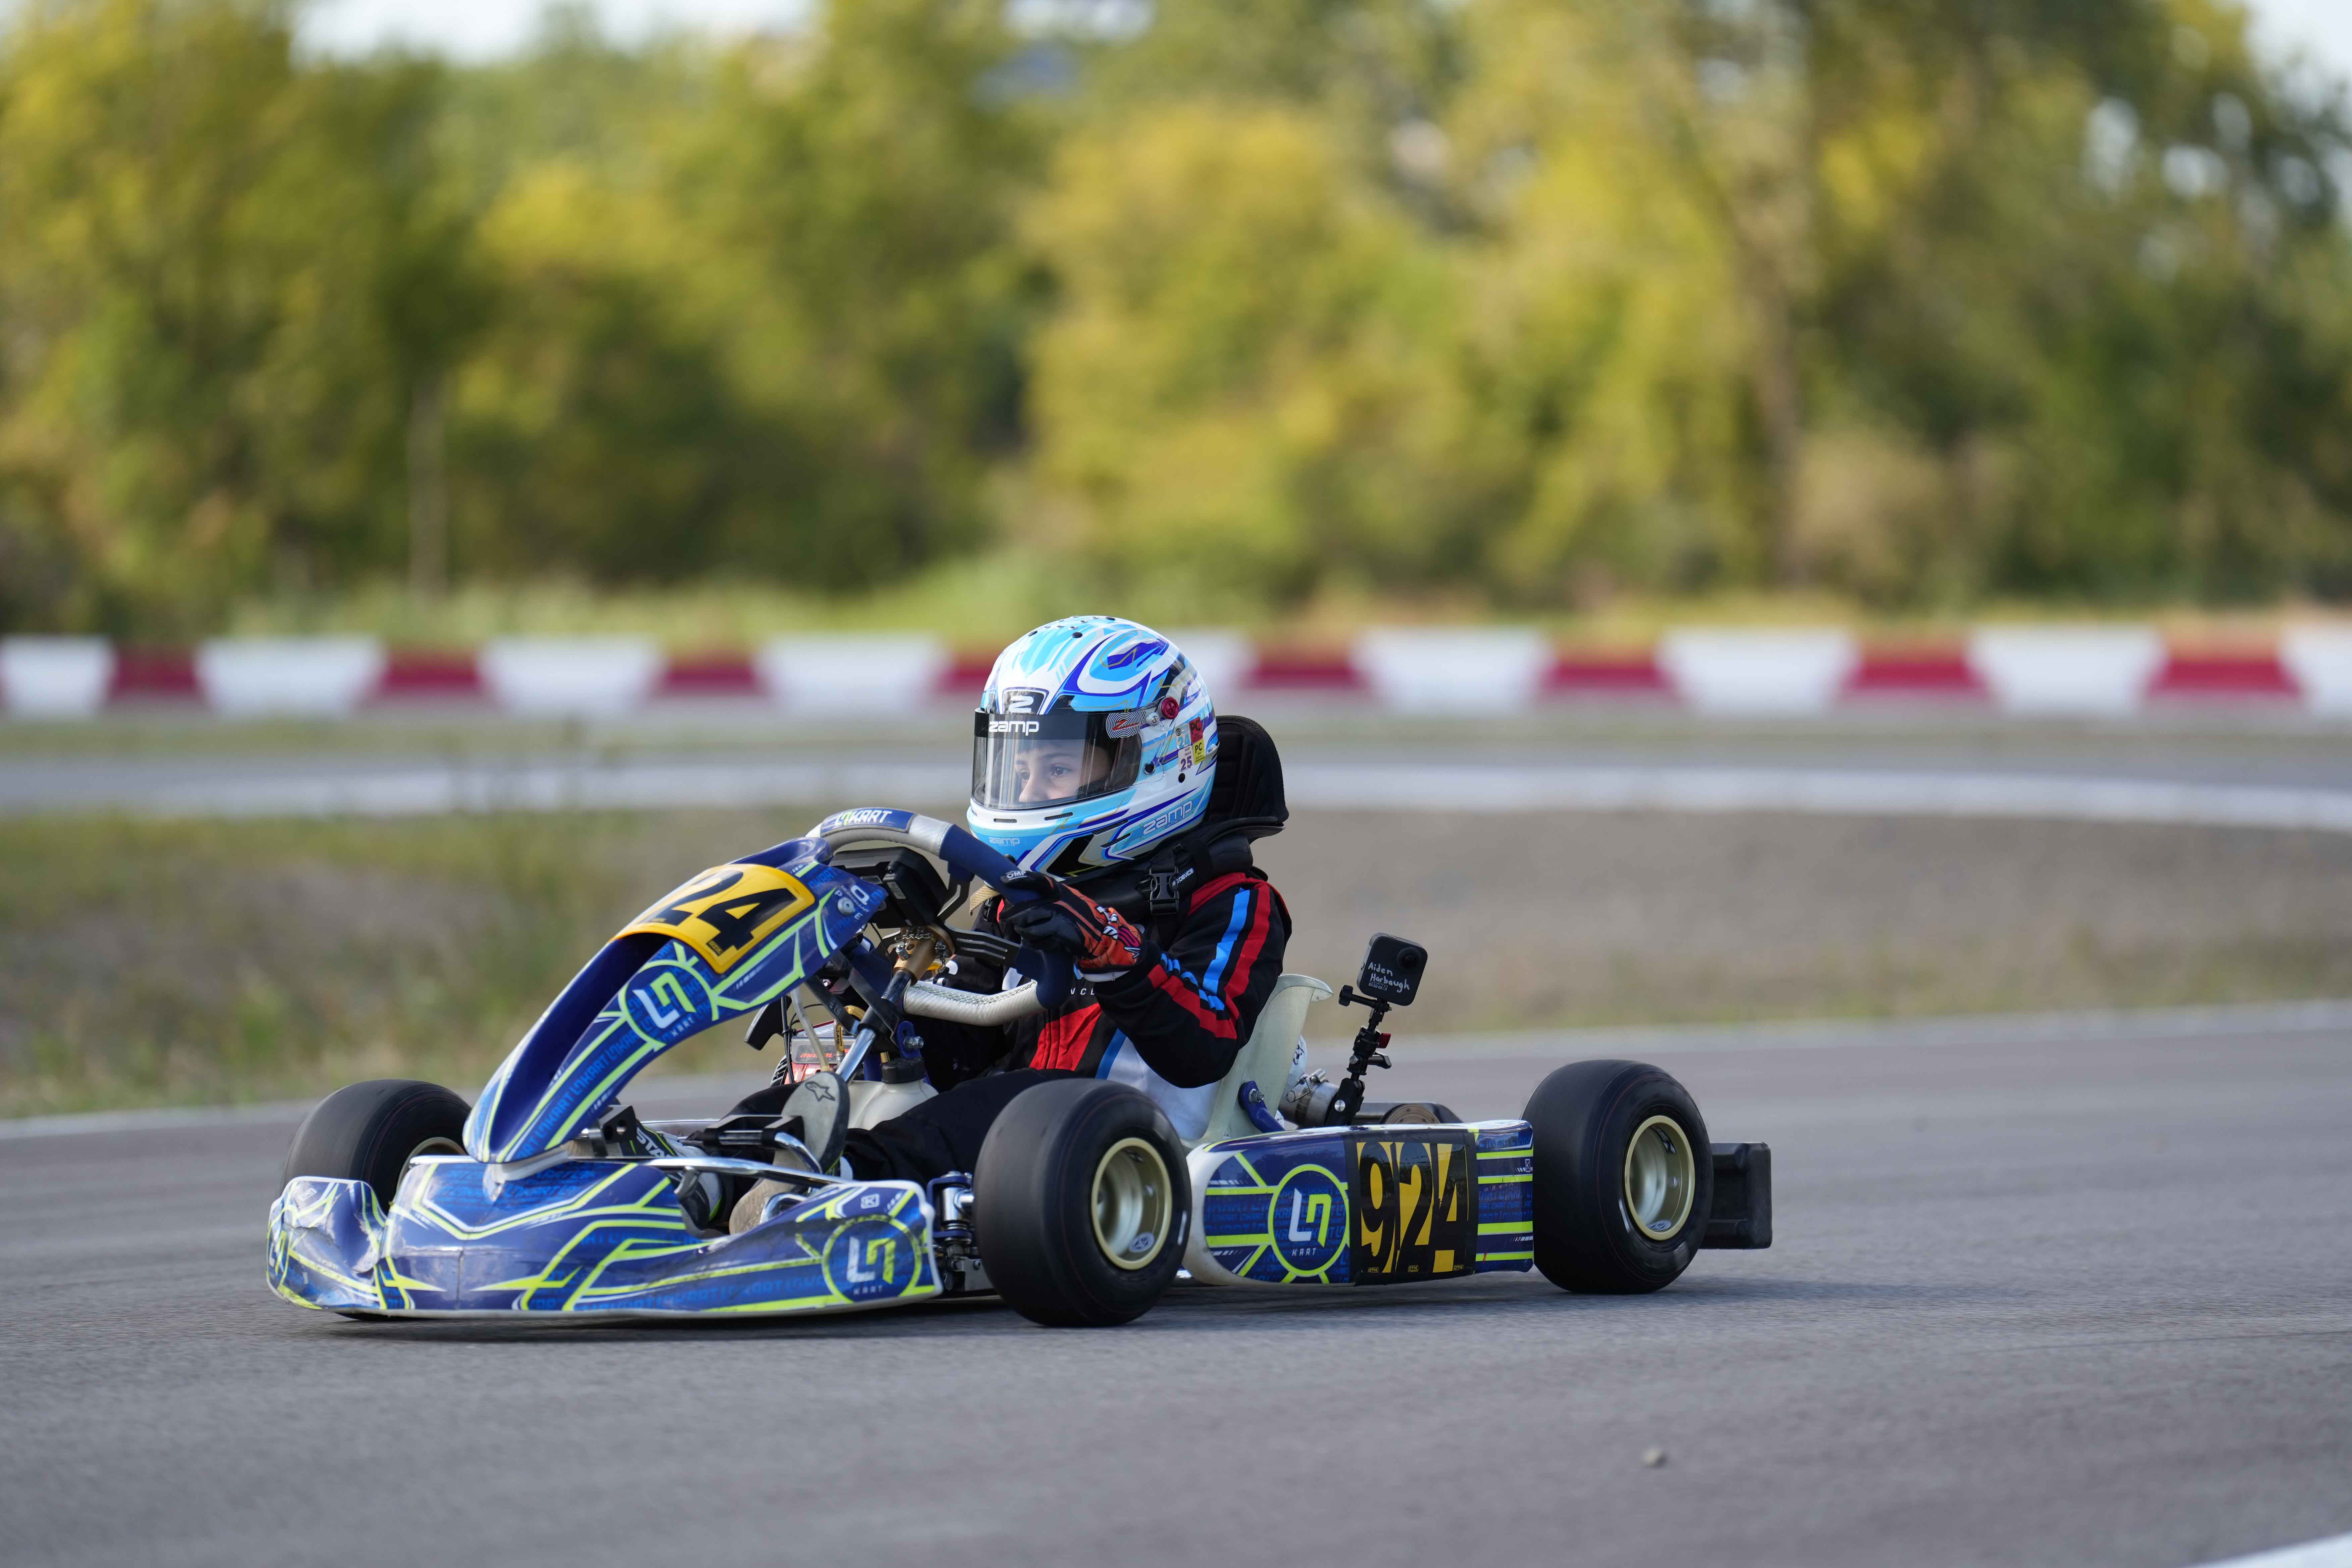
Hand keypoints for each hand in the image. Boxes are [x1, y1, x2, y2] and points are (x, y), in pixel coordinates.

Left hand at [1000, 870, 1143, 976]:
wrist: (1100, 933)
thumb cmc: (1079, 914)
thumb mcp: (1065, 898)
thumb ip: (1047, 896)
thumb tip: (1020, 895)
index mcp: (1059, 890)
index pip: (1036, 880)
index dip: (1019, 879)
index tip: (1003, 880)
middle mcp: (1058, 903)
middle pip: (1026, 910)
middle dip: (1014, 916)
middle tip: (1008, 918)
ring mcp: (1058, 920)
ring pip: (1029, 928)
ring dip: (1024, 931)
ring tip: (1025, 930)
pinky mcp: (1059, 936)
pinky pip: (1037, 941)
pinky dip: (1034, 942)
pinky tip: (1037, 940)